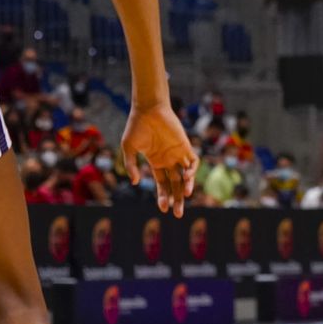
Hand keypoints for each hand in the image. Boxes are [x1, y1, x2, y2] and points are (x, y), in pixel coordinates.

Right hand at [120, 101, 197, 216]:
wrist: (148, 109)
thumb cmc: (136, 127)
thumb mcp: (129, 148)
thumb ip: (131, 165)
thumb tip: (135, 182)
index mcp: (156, 163)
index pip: (162, 185)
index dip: (163, 197)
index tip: (163, 208)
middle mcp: (169, 161)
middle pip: (176, 184)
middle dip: (177, 199)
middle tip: (177, 213)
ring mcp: (178, 154)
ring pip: (186, 176)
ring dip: (187, 187)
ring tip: (185, 197)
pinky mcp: (186, 146)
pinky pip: (193, 162)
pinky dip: (192, 171)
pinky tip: (186, 178)